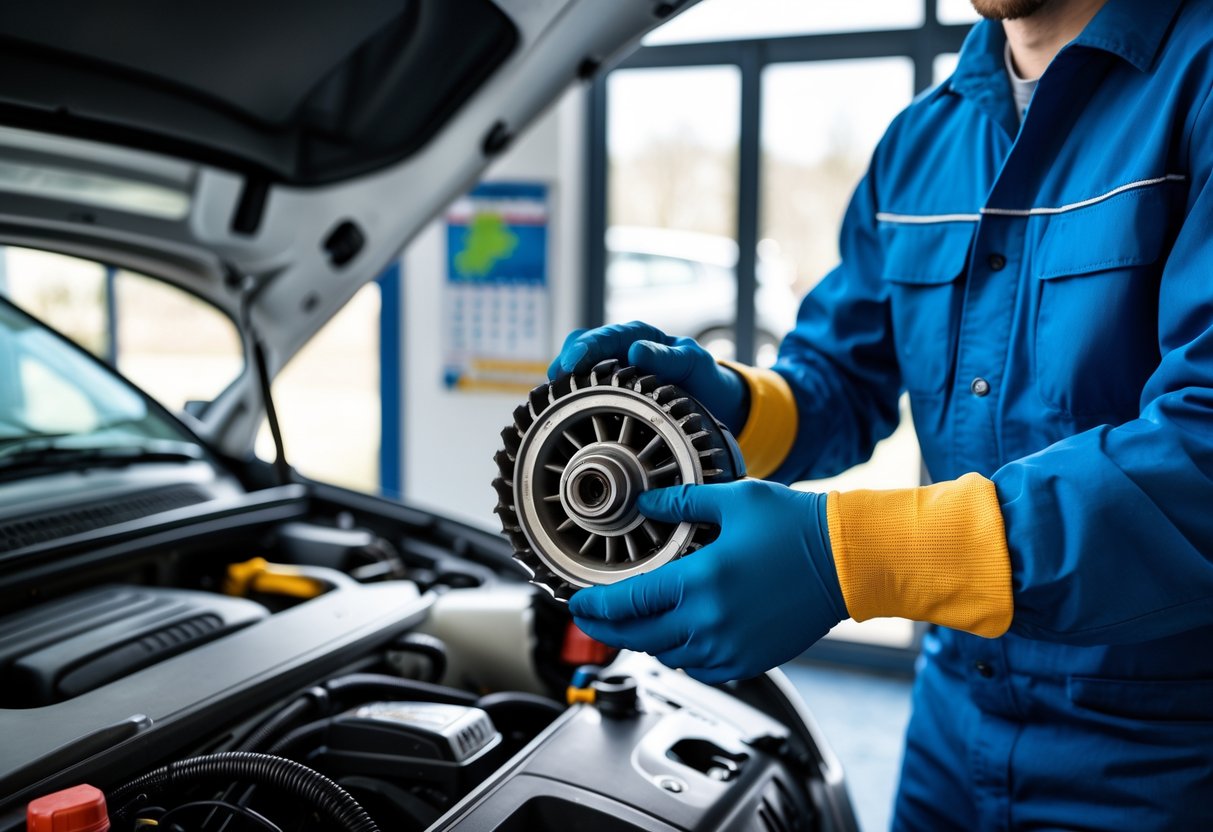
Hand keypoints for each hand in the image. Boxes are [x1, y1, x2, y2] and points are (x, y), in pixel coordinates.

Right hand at [548, 322, 747, 432]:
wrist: (715, 401)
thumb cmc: (704, 377)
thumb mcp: (694, 363)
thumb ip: (669, 357)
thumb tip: (636, 350)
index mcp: (641, 337)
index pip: (606, 336)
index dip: (586, 348)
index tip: (573, 361)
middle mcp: (622, 351)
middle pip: (583, 347)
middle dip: (566, 361)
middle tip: (555, 380)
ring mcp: (614, 373)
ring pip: (579, 369)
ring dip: (565, 381)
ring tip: (553, 396)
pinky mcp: (612, 394)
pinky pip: (588, 392)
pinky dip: (575, 399)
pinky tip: (566, 411)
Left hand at [569, 480, 846, 683]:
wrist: (847, 561)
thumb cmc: (796, 527)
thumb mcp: (734, 500)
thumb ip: (681, 503)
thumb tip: (646, 504)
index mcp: (699, 581)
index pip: (627, 603)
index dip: (593, 606)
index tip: (576, 603)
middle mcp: (709, 622)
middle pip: (637, 637)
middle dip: (606, 628)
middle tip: (589, 617)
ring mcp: (729, 647)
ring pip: (665, 655)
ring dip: (643, 640)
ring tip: (631, 621)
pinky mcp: (749, 660)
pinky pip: (698, 667)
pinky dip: (678, 654)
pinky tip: (676, 636)